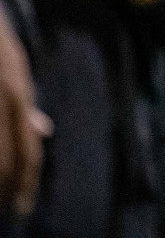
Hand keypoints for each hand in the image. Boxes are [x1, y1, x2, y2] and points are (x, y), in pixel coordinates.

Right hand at [0, 16, 49, 213]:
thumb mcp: (15, 70)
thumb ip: (25, 103)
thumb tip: (43, 131)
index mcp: (18, 93)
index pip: (28, 148)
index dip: (25, 181)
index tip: (22, 207)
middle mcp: (5, 96)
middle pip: (8, 157)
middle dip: (5, 189)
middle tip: (6, 210)